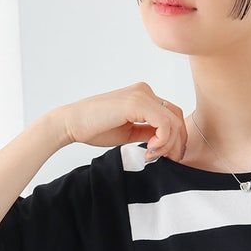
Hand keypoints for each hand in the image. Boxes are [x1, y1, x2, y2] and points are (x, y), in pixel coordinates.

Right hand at [55, 82, 187, 161]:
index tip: (168, 156)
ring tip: (152, 154)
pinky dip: (162, 140)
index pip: (173, 115)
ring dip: (168, 144)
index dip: (177, 138)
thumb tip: (168, 142)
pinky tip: (149, 149)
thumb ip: (149, 132)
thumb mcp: (130, 132)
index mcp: (144, 95)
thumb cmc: (96, 128)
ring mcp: (141, 94)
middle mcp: (145, 91)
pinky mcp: (136, 103)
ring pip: (173, 121)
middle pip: (177, 117)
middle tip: (167, 159)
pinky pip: (163, 123)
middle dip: (177, 142)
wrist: (73, 124)